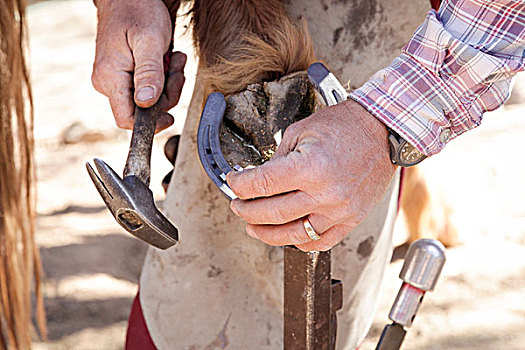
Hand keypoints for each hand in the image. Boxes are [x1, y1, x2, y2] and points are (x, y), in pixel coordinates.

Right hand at [92, 0, 185, 131]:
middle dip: (167, 94)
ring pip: (150, 100)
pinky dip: (164, 77)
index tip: (170, 117)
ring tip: (173, 59)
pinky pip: (149, 87)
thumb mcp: (149, 41)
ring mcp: (116, 79)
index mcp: (110, 78)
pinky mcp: (125, 75)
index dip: (150, 124)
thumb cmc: (137, 10)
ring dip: (169, 83)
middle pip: (143, 110)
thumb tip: (147, 104)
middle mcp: (108, 83)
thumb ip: (149, 73)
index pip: (126, 120)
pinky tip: (167, 60)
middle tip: (175, 69)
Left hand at [226, 100, 395, 250]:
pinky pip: (321, 242)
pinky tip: (287, 235)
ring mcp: (339, 211)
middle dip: (246, 210)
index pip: (260, 184)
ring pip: (293, 235)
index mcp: (309, 167)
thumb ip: (277, 159)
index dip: (239, 185)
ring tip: (253, 227)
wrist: (382, 131)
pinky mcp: (351, 219)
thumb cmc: (345, 127)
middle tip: (238, 206)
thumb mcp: (300, 132)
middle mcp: (324, 194)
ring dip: (266, 233)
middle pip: (271, 213)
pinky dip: (300, 242)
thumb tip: (258, 179)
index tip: (234, 182)